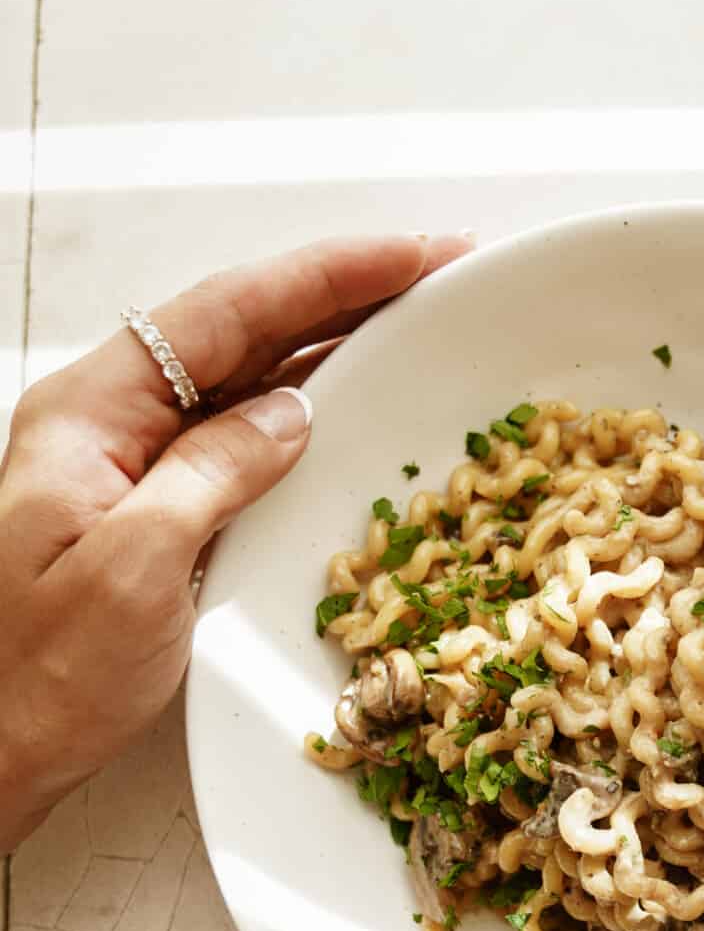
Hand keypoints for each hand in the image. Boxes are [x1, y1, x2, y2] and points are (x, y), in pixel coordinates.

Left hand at [0, 232, 471, 853]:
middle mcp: (108, 424)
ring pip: (241, 380)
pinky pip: (236, 440)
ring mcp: (129, 467)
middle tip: (437, 272)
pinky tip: (350, 408)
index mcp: (90, 413)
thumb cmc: (35, 677)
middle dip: (340, 294)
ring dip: (328, 347)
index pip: (225, 312)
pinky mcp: (151, 514)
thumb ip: (215, 473)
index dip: (327, 275)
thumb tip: (292, 412)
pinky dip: (300, 414)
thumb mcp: (136, 568)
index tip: (412, 254)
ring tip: (413, 321)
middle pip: (237, 330)